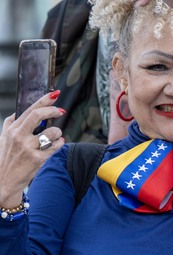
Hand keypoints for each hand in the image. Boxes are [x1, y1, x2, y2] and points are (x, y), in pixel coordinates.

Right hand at [0, 91, 64, 207]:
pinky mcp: (38, 159)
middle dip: (53, 110)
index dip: (44, 100)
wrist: (3, 182)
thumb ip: (9, 125)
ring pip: (52, 132)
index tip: (55, 94)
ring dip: (58, 132)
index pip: (30, 110)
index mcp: (12, 130)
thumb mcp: (2, 140)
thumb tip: (16, 113)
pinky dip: (60, 143)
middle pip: (39, 115)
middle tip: (61, 111)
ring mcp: (28, 148)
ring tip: (55, 136)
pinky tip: (58, 143)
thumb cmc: (5, 160)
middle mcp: (19, 137)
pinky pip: (56, 146)